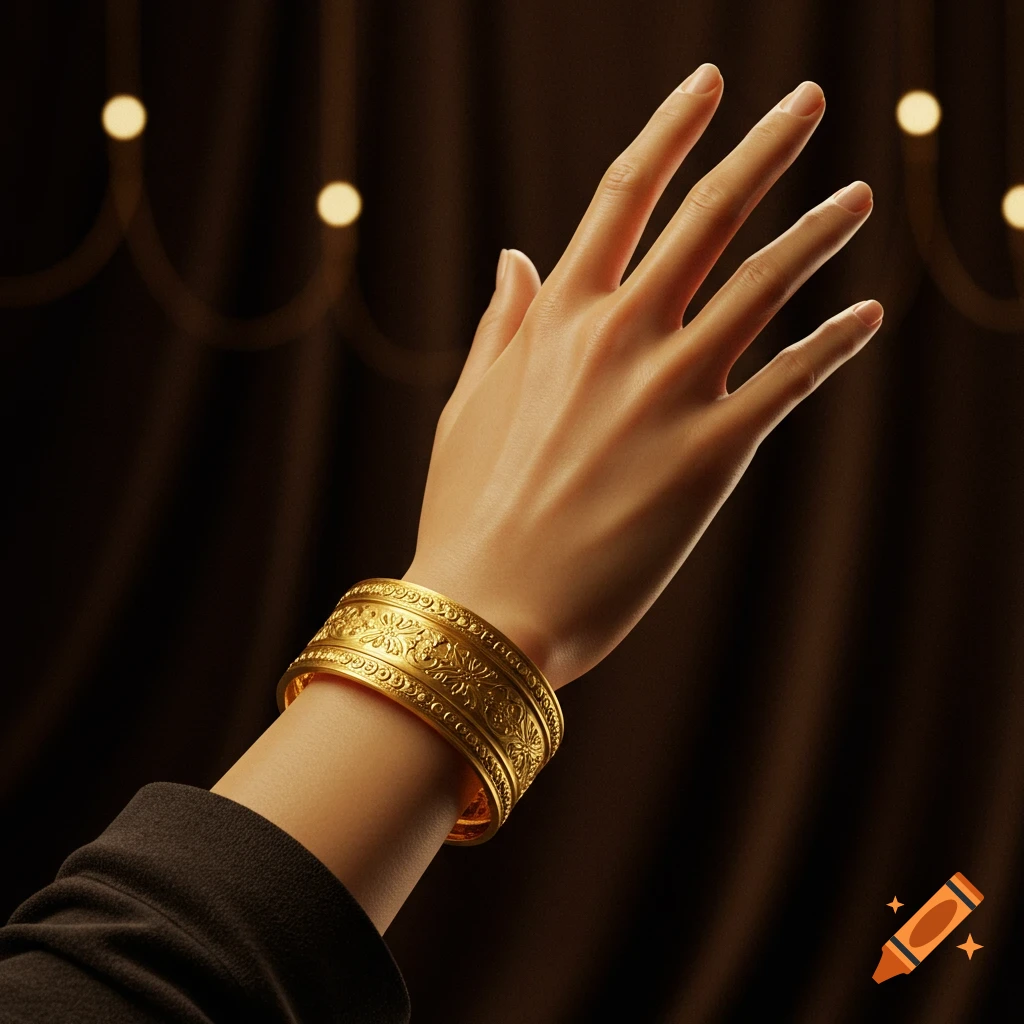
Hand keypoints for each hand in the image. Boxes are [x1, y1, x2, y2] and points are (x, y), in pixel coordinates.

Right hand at [402, 66, 881, 690]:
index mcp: (557, 319)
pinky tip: (868, 318)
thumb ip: (502, 326)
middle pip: (707, 212)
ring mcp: (668, 391)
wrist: (488, 609)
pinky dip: (834, 345)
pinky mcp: (713, 455)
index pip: (623, 194)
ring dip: (818, 228)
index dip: (671, 128)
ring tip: (856, 195)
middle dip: (762, 146)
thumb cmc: (469, 512)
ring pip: (762, 282)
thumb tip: (516, 254)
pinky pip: (791, 380)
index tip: (709, 83)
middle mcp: (618, 336)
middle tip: (804, 99)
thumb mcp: (468, 405)